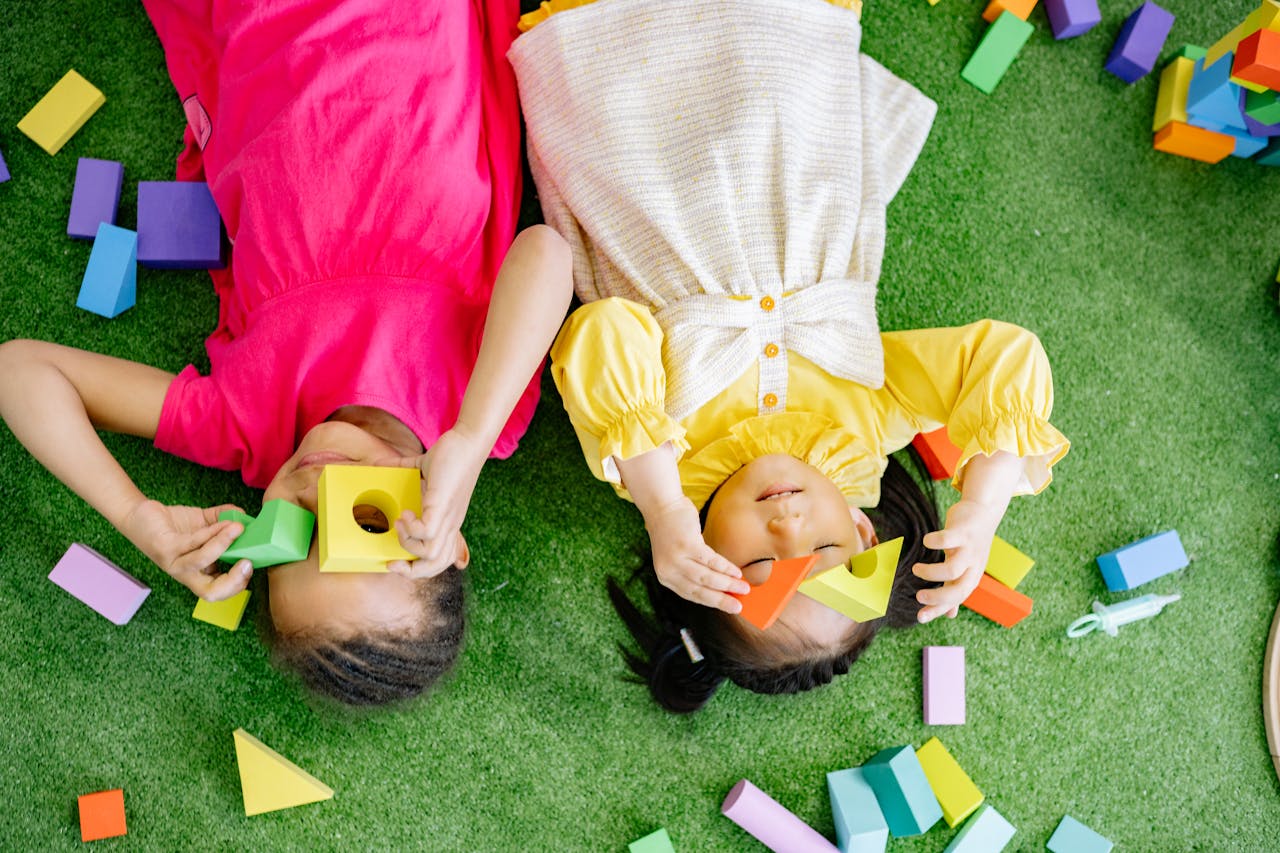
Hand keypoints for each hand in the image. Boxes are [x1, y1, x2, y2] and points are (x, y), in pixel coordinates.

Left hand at [121, 500, 252, 600]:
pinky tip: (223, 522)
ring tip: (238, 528)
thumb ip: (225, 520)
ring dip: (223, 544)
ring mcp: (174, 563)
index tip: (250, 564)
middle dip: (233, 581)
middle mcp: (186, 573)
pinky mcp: (164, 548)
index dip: (237, 585)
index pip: (218, 591)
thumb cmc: (174, 524)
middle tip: (247, 562)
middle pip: (209, 593)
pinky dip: (211, 532)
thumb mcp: (205, 523)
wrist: (140, 515)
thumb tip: (245, 516)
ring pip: (201, 562)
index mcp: (199, 572)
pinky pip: (191, 543)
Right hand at [383, 426, 487, 578]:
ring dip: (408, 543)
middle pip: (436, 565)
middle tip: (392, 561)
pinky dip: (412, 528)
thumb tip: (380, 465)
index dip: (418, 567)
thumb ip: (402, 469)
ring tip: (400, 522)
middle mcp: (449, 524)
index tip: (395, 561)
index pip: (439, 559)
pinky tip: (406, 511)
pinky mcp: (443, 505)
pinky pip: (428, 532)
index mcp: (446, 522)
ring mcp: (448, 517)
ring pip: (432, 555)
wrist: (468, 441)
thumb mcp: (423, 471)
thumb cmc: (450, 456)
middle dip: (411, 571)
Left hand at [645, 496, 749, 613]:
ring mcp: (677, 558)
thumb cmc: (673, 531)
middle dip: (722, 600)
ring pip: (707, 577)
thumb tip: (721, 585)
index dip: (712, 602)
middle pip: (699, 590)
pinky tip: (737, 572)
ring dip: (728, 585)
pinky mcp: (687, 545)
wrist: (662, 506)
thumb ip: (692, 571)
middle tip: (738, 607)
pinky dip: (726, 568)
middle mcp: (669, 570)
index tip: (728, 608)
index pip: (691, 595)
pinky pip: (711, 561)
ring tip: (744, 588)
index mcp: (666, 577)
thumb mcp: (677, 556)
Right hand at [911, 498, 1002, 622]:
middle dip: (937, 597)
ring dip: (930, 573)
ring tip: (916, 569)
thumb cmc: (970, 544)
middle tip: (918, 596)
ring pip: (952, 569)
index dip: (939, 610)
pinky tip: (925, 541)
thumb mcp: (966, 569)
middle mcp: (972, 566)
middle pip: (959, 590)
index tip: (919, 617)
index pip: (957, 600)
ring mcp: (969, 549)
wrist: (984, 512)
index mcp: (971, 577)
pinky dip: (933, 542)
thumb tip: (951, 615)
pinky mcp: (963, 532)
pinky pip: (948, 539)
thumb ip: (955, 589)